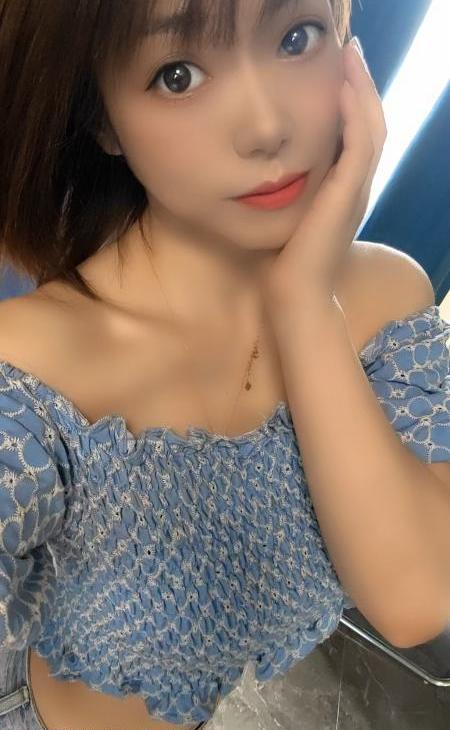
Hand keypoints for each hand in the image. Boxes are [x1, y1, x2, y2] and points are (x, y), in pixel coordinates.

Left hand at [263, 40, 387, 305]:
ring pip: (371, 128)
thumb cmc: (284, 264)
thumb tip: (267, 178)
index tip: (338, 75)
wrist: (294, 295)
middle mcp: (356, 189)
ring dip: (362, 90)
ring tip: (351, 58)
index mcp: (344, 193)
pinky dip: (355, 114)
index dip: (352, 105)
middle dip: (361, 87)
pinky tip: (343, 89)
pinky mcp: (348, 195)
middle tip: (350, 54)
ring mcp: (356, 192)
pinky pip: (360, 145)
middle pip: (370, 125)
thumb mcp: (288, 219)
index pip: (356, 138)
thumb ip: (289, 197)